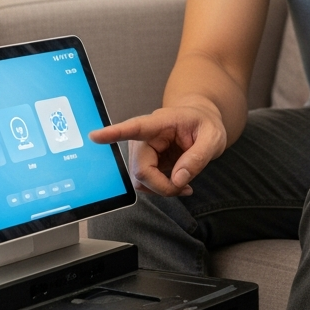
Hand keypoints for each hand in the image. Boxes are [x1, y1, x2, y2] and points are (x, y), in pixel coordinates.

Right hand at [88, 100, 226, 196]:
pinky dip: (160, 188)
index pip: (136, 127)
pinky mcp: (146, 161)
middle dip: (161, 185)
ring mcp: (144, 150)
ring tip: (184, 185)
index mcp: (162, 122)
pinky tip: (178, 184)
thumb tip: (177, 180)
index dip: (114, 133)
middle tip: (185, 187)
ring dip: (161, 188)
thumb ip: (198, 157)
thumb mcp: (214, 137)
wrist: (202, 121)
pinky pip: (145, 182)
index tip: (95, 136)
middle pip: (140, 168)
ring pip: (140, 179)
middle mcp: (147, 136)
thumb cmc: (206, 124)